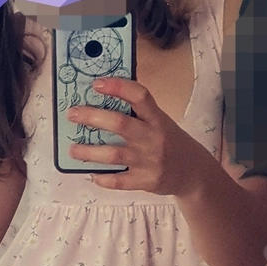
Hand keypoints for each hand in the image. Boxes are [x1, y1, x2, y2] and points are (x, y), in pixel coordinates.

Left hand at [67, 77, 199, 194]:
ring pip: (114, 154)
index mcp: (158, 119)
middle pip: (120, 124)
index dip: (118, 87)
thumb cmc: (171, 142)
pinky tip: (91, 173)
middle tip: (72, 113)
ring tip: (72, 149)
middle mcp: (153, 138)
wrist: (194, 172)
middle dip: (93, 117)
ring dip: (89, 151)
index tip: (97, 84)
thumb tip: (103, 100)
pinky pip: (119, 180)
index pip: (140, 96)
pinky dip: (103, 178)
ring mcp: (149, 161)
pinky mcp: (145, 181)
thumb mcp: (161, 122)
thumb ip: (139, 114)